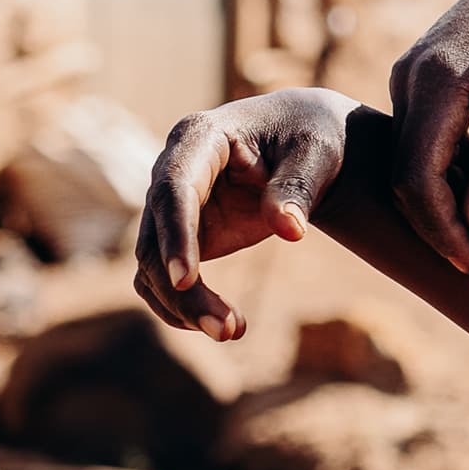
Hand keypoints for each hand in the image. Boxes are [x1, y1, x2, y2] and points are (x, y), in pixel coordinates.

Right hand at [133, 90, 354, 340]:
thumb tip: (290, 230)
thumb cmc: (309, 137)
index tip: (185, 280)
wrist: (305, 142)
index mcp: (198, 137)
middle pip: (155, 237)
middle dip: (182, 289)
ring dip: (182, 306)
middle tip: (226, 330)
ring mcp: (172, 208)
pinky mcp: (181, 237)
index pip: (174, 190)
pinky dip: (183, 306)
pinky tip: (221, 326)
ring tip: (232, 332)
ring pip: (152, 266)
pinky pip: (163, 279)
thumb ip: (298, 187)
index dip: (175, 235)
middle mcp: (172, 171)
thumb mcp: (315, 153)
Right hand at [388, 0, 468, 279]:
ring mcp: (408, 81)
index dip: (446, 232)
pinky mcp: (421, 84)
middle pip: (409, 180)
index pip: (418, 181)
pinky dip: (462, 173)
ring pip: (418, 165)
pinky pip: (429, 143)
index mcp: (432, 84)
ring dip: (460, 204)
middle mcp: (406, 82)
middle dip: (451, 228)